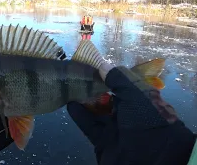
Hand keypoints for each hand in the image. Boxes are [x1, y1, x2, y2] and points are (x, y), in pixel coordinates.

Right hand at [66, 42, 194, 163]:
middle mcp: (128, 113)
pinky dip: (79, 115)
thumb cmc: (146, 119)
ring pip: (97, 111)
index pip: (122, 84)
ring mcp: (115, 127)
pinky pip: (89, 125)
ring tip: (71, 87)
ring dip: (85, 100)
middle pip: (108, 97)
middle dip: (94, 87)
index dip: (109, 75)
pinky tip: (70, 104)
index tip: (94, 66)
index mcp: (141, 100)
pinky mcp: (103, 140)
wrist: (149, 158)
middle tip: (78, 75)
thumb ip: (118, 78)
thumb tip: (102, 65)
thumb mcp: (136, 94)